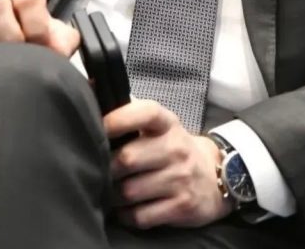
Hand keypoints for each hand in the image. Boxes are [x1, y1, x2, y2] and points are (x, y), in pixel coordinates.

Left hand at [106, 100, 232, 228]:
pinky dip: (126, 215)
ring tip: (112, 190)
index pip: (146, 112)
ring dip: (113, 195)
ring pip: (129, 192)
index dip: (119, 119)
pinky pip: (140, 216)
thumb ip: (131, 113)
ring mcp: (180, 178)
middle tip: (100, 170)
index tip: (99, 127)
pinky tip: (126, 208)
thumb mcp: (160, 126)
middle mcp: (176, 148)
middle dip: (107, 168)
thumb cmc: (173, 148)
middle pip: (127, 158)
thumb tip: (91, 88)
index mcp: (167, 124)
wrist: (213, 178)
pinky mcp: (181, 207)